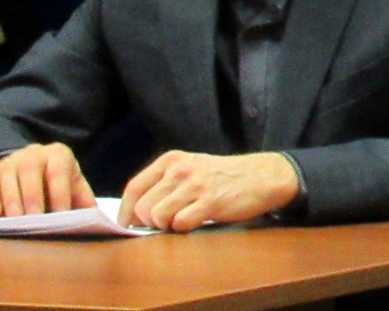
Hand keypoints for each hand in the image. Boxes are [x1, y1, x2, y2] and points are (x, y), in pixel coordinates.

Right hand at [0, 144, 93, 215]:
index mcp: (58, 154)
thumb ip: (83, 197)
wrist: (28, 162)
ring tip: (18, 223)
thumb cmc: (55, 178)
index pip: (58, 172)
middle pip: (31, 175)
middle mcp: (33, 154)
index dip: (60, 194)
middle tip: (36, 222)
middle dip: (34, 200)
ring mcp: (11, 162)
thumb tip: (96, 218)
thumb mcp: (72, 181)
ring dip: (13, 203)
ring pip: (9, 181)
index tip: (61, 215)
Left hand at [119, 151, 301, 230]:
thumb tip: (135, 214)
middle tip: (165, 224)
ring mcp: (195, 185)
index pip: (134, 188)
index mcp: (171, 160)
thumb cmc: (222, 176)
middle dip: (149, 223)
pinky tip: (196, 221)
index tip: (127, 225)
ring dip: (167, 226)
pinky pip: (180, 224)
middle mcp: (180, 170)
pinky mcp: (210, 202)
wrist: (262, 176)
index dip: (125, 212)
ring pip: (158, 217)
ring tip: (182, 220)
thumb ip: (164, 184)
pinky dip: (184, 229)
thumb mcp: (191, 168)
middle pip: (143, 208)